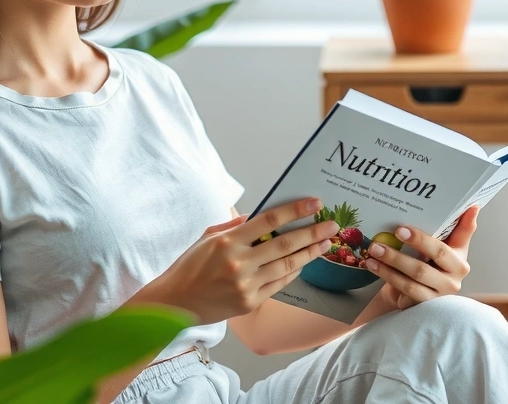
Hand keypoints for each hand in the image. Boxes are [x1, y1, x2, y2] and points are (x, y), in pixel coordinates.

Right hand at [151, 198, 338, 324]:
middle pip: (285, 244)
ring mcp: (246, 285)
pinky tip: (304, 262)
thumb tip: (261, 215)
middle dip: (312, 232)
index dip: (295, 210)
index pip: (269, 221)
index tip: (314, 203)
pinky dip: (293, 271)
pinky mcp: (250, 303)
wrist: (175, 304)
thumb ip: (236, 226)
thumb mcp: (208, 237)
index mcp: (228, 241)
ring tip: (325, 243)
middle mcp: (239, 263)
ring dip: (310, 253)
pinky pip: (280, 284)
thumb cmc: (190, 266)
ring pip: (287, 265)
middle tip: (331, 225)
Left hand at [369, 206, 478, 310]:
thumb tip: (473, 207)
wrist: (426, 288)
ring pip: (410, 282)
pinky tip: (373, 266)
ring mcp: (437, 297)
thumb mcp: (449, 245)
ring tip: (373, 252)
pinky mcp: (423, 307)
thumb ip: (461, 228)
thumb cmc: (437, 262)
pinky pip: (403, 292)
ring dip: (388, 266)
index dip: (421, 240)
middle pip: (422, 268)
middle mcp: (452, 282)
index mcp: (459, 262)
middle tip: (378, 243)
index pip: (440, 250)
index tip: (402, 229)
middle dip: (398, 255)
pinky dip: (387, 277)